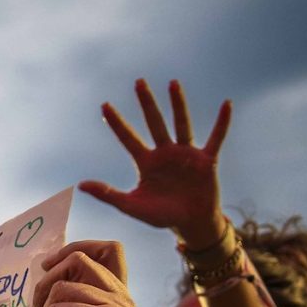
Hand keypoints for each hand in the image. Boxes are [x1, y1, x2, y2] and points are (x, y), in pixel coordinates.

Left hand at [79, 78, 230, 245]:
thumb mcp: (131, 206)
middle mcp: (165, 153)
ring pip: (180, 124)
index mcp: (146, 163)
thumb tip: (80, 185)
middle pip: (153, 123)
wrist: (190, 224)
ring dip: (177, 104)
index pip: (128, 138)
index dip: (116, 123)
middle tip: (138, 82)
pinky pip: (216, 138)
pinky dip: (221, 123)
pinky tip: (226, 104)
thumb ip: (108, 194)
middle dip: (146, 103)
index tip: (104, 105)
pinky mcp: (206, 160)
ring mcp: (186, 154)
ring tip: (172, 83)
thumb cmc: (161, 215)